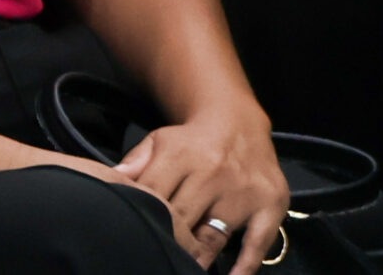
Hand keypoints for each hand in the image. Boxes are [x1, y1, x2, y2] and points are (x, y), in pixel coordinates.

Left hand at [115, 107, 287, 271]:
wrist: (240, 123)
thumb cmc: (192, 142)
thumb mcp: (160, 141)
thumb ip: (135, 163)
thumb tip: (112, 182)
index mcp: (181, 155)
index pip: (153, 198)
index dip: (141, 221)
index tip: (132, 243)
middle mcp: (213, 172)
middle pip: (181, 222)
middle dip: (167, 244)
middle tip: (154, 262)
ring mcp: (243, 190)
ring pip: (212, 237)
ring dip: (196, 260)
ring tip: (182, 271)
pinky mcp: (270, 203)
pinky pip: (257, 243)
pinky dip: (244, 267)